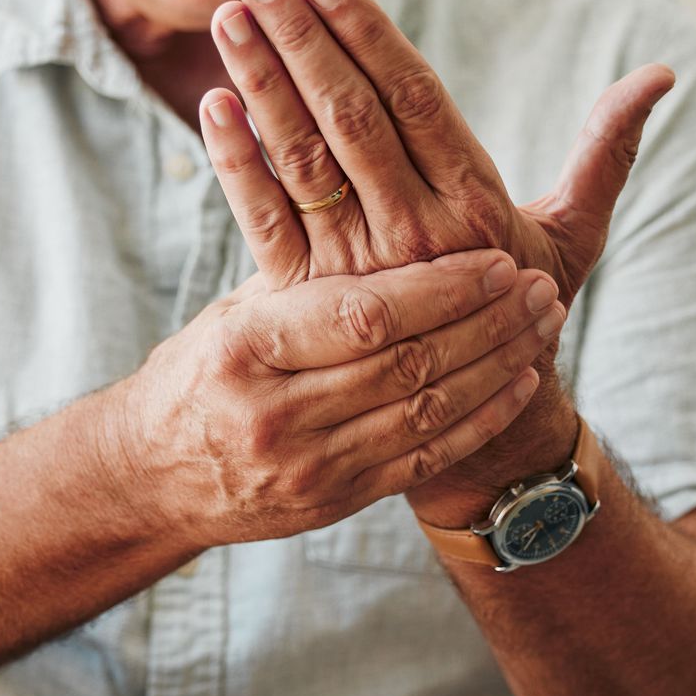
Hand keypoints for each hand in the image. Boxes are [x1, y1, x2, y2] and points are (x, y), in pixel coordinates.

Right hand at [120, 249, 565, 549]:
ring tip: (541, 323)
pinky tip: (518, 382)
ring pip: (427, 412)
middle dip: (486, 322)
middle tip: (537, 286)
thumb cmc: (202, 370)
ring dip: (496, 365)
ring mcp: (307, 466)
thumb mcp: (236, 312)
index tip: (495, 260)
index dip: (441, 288)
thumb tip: (374, 193)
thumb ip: (306, 273)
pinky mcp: (333, 502)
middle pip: (408, 363)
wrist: (153, 474)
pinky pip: (424, 460)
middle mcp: (277, 412)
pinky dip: (480, 420)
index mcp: (248, 348)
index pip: (364, 315)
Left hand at [196, 0, 674, 520]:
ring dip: (262, 85)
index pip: (414, 102)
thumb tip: (663, 75)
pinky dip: (238, 167)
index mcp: (476, 205)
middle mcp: (415, 234)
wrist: (481, 428)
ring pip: (303, 161)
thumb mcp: (576, 233)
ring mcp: (359, 269)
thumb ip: (607, 149)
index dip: (369, 38)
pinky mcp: (312, 303)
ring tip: (228, 17)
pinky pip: (267, 225)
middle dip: (301, 40)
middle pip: (349, 119)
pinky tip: (213, 107)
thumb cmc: (528, 309)